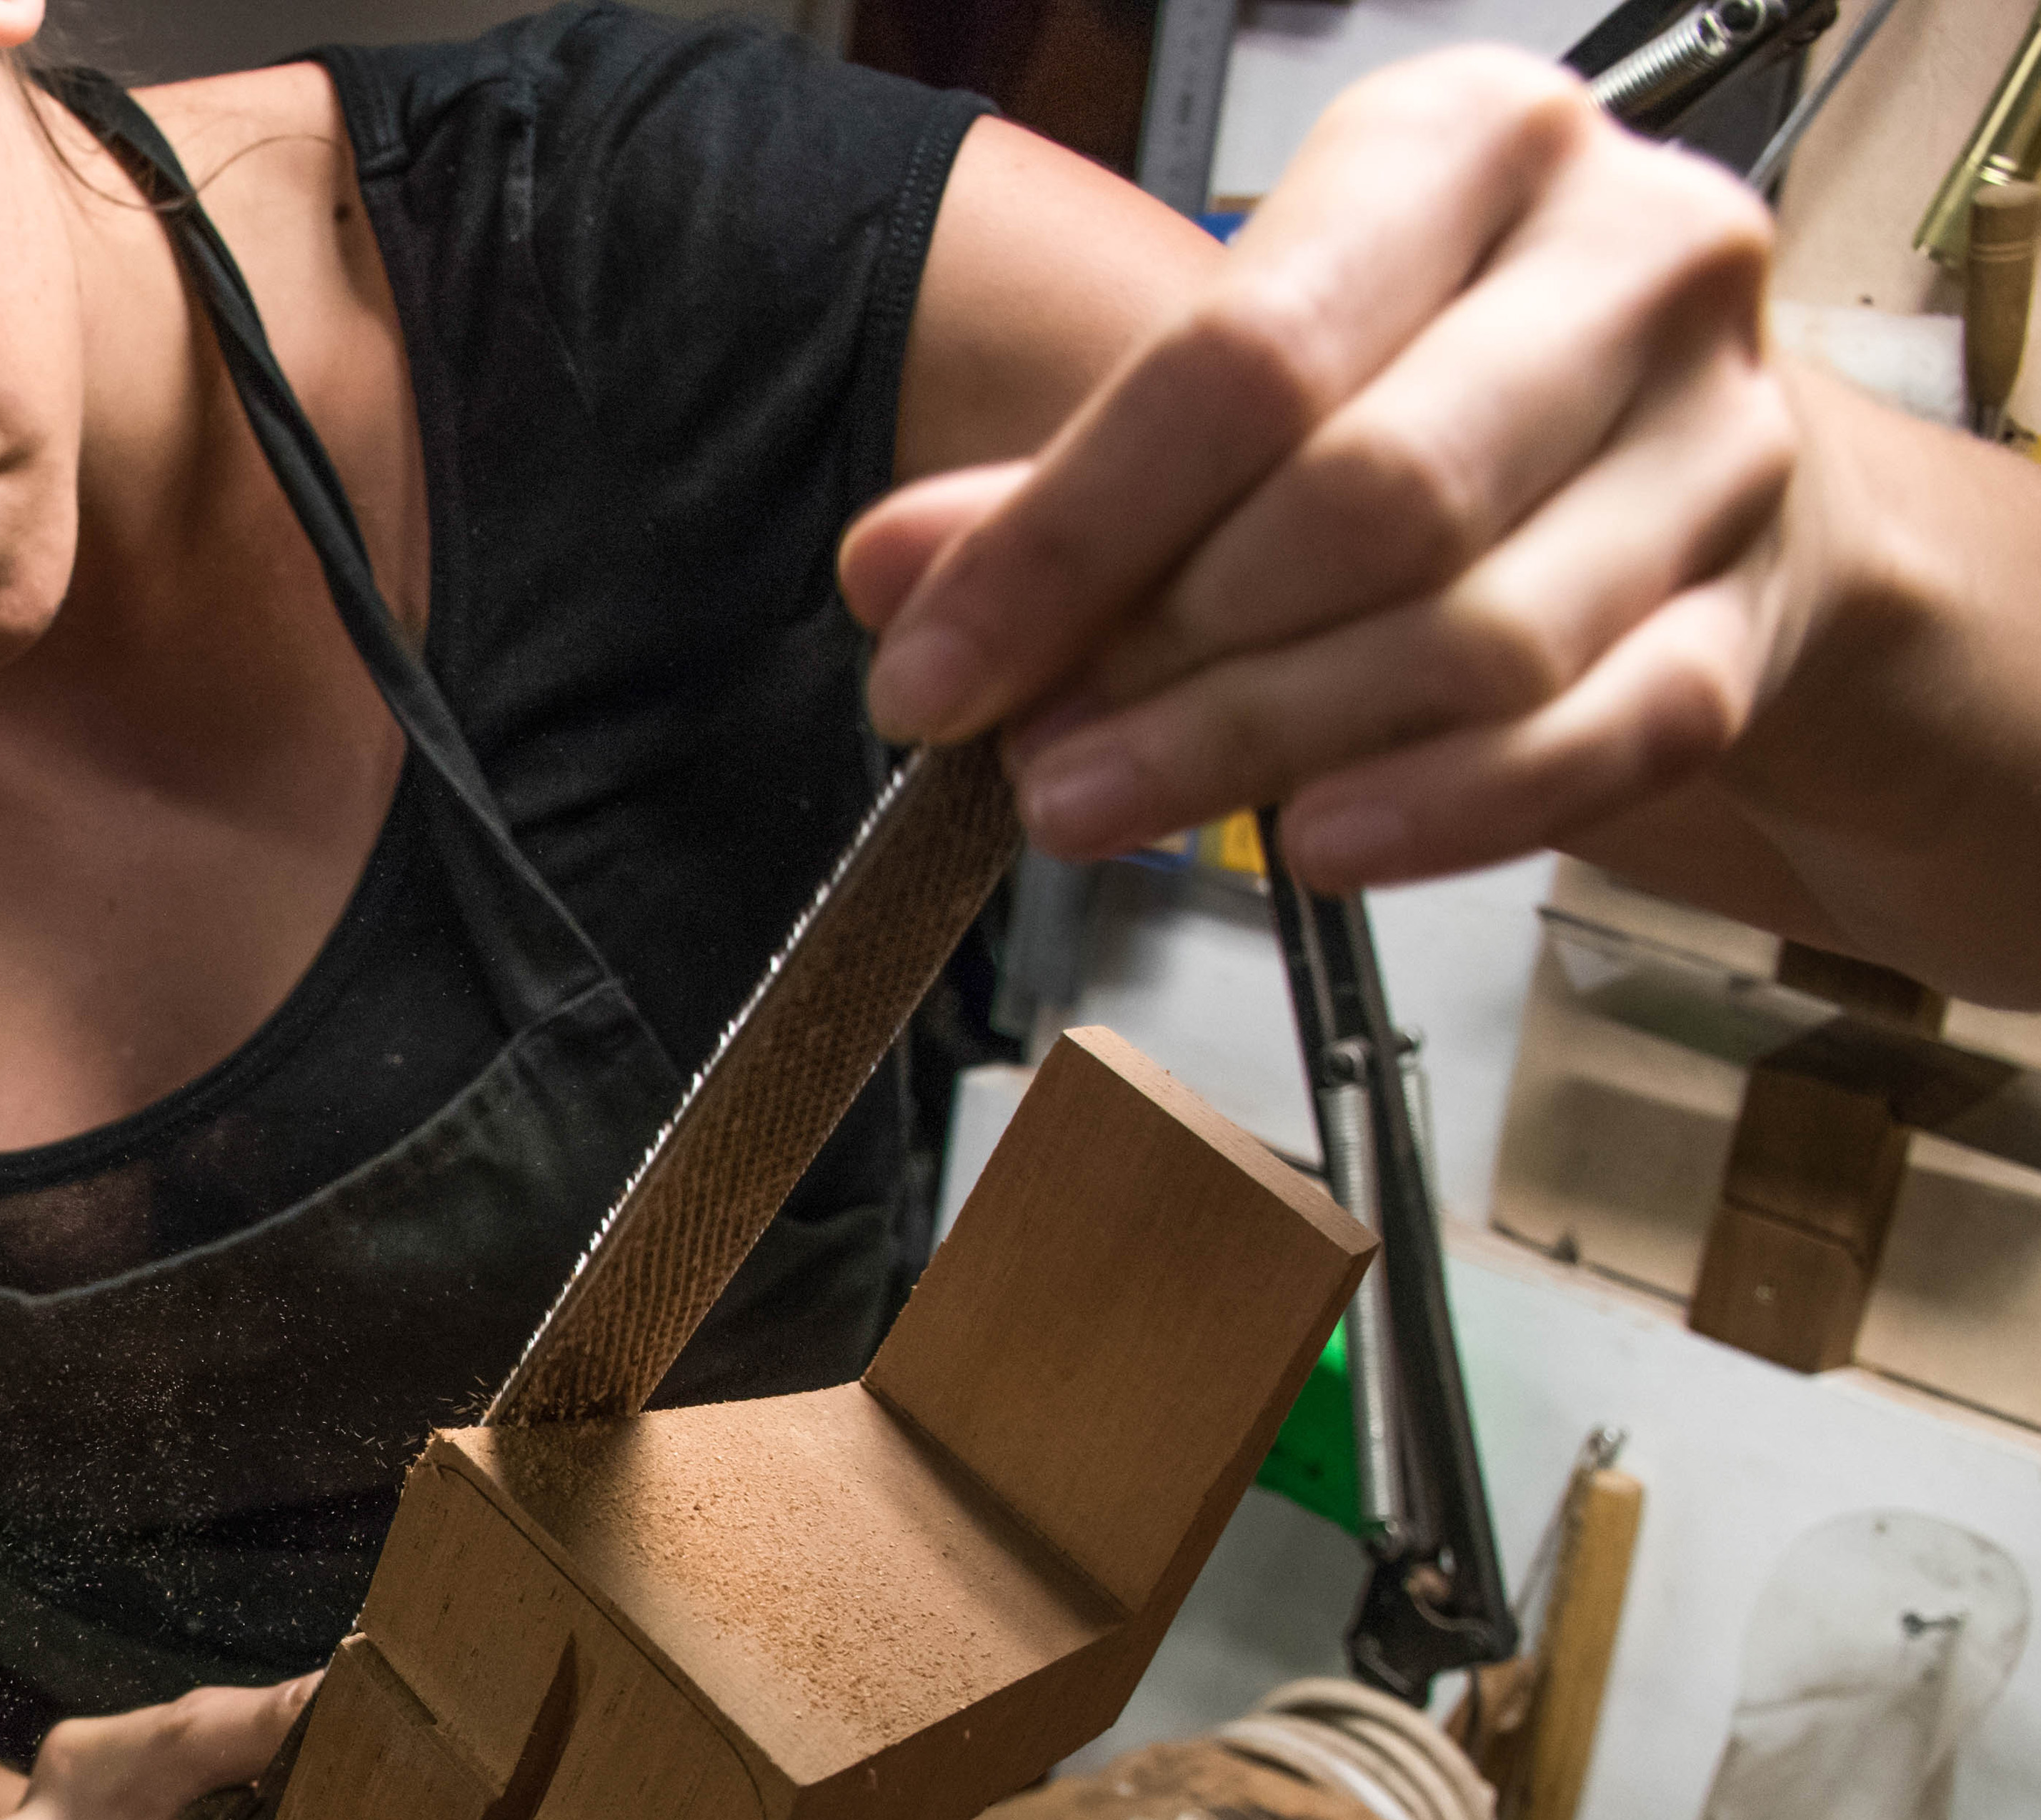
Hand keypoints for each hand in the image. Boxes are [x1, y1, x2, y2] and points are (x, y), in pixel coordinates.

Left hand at [847, 48, 1801, 894]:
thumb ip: (1065, 483)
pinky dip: (1440, 812)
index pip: (1242, 357)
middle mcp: (1628, 261)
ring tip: (1110, 803)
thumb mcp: (1240, 396)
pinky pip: (1599, 741)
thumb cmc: (1432, 395)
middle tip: (1033, 760)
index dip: (1064, 538)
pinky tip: (1310, 842)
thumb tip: (895, 575)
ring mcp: (1721, 443)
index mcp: (1472, 148)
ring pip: (1479, 635)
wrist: (1676, 458)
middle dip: (1165, 657)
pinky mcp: (1753, 615)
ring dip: (1262, 747)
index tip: (934, 668)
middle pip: (1370, 496)